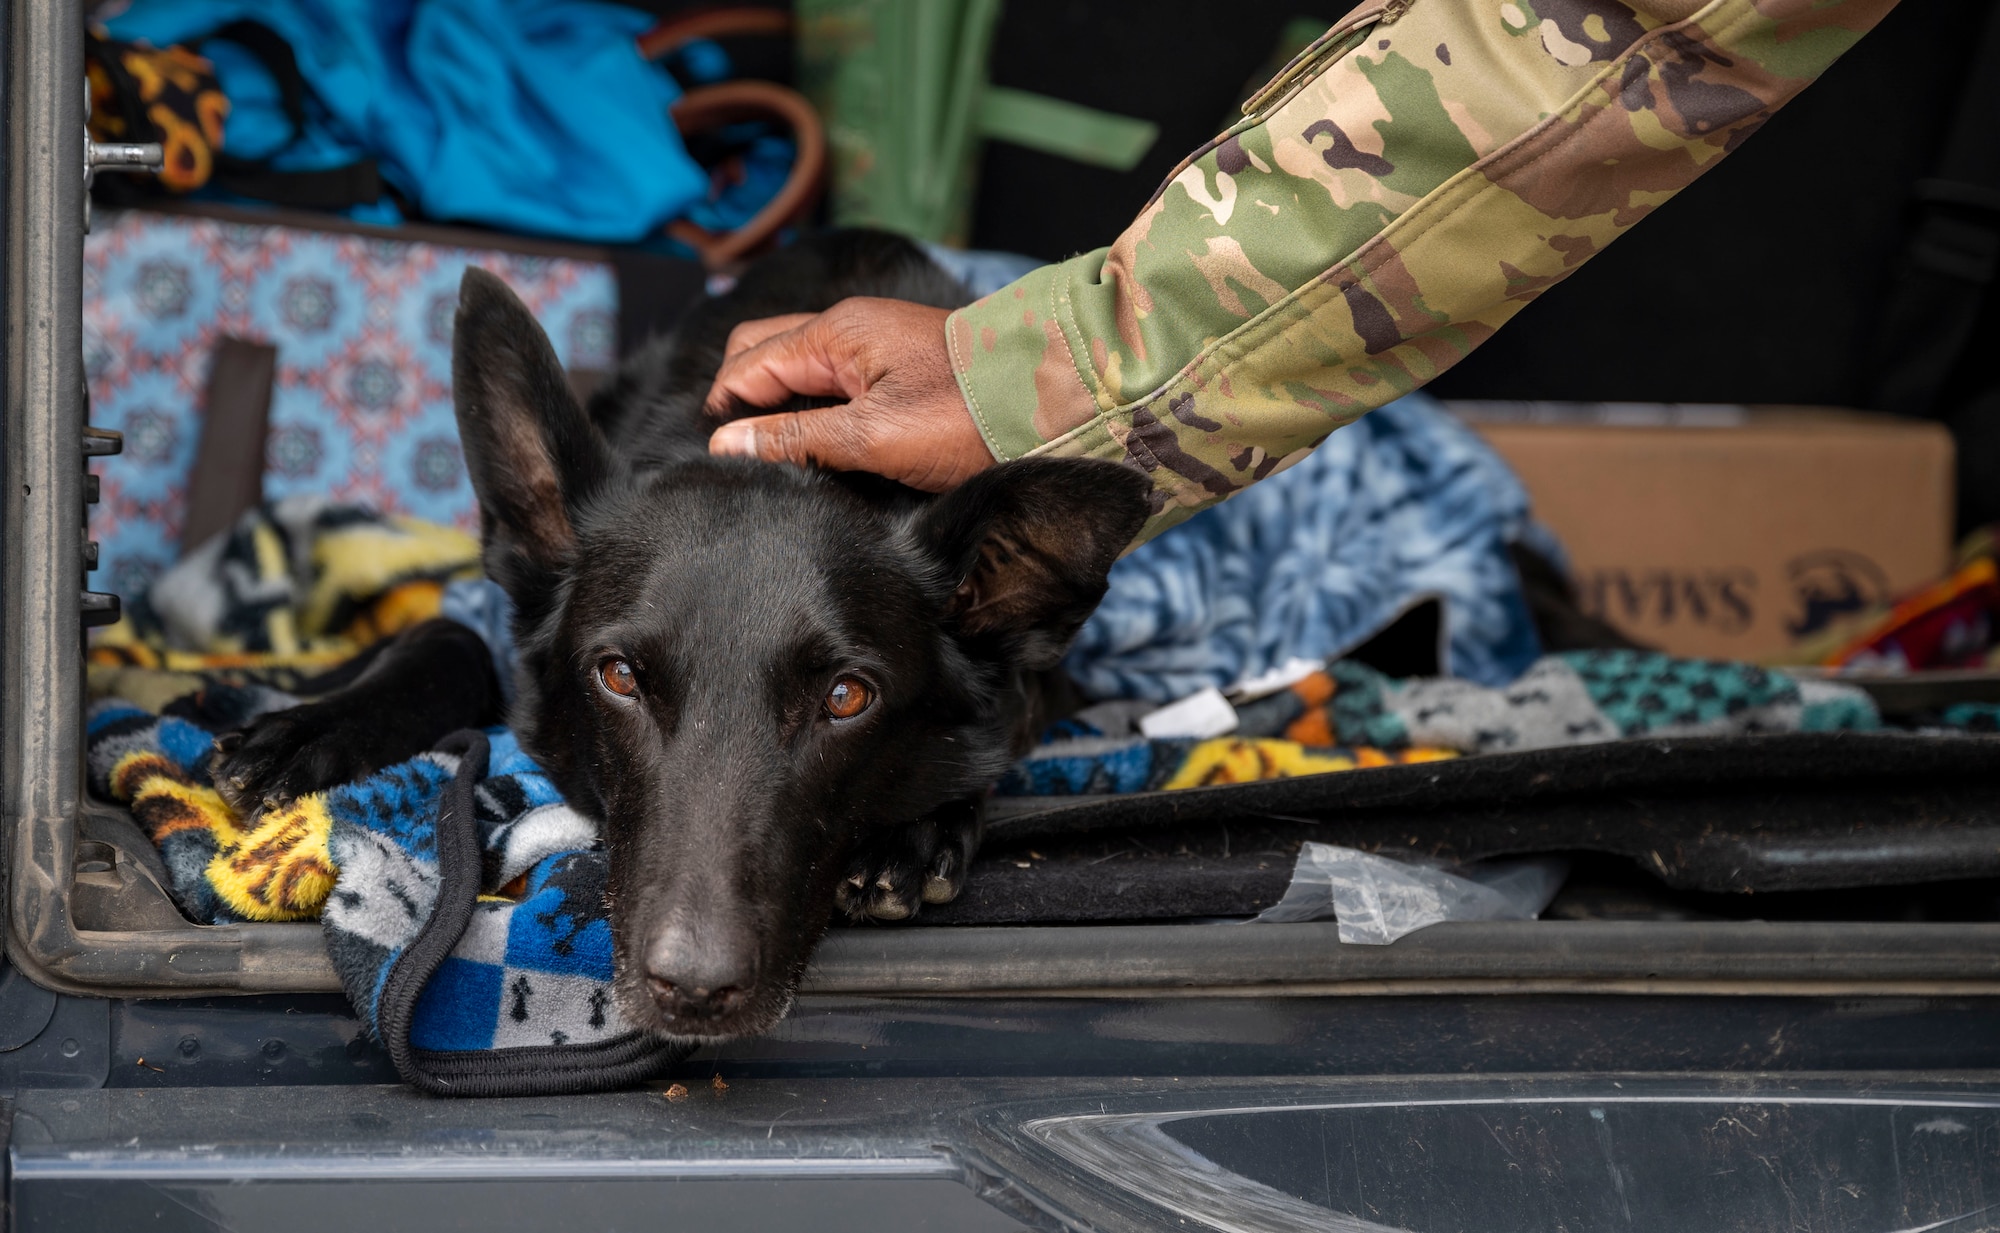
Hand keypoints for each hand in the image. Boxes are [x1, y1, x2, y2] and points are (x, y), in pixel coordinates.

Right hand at [702, 297, 995, 491]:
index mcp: (834, 334)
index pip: (746, 363)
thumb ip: (796, 437)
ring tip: (779, 459)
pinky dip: (816, 410)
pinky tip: (821, 447)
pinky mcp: (899, 369)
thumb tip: (726, 442)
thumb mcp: (872, 435)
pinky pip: (836, 383)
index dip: (724, 411)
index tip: (718, 460)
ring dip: (781, 408)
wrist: (1053, 400)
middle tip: (745, 457)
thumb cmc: (967, 415)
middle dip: (744, 400)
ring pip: (801, 370)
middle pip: (765, 354)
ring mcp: (875, 346)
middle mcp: (849, 329)